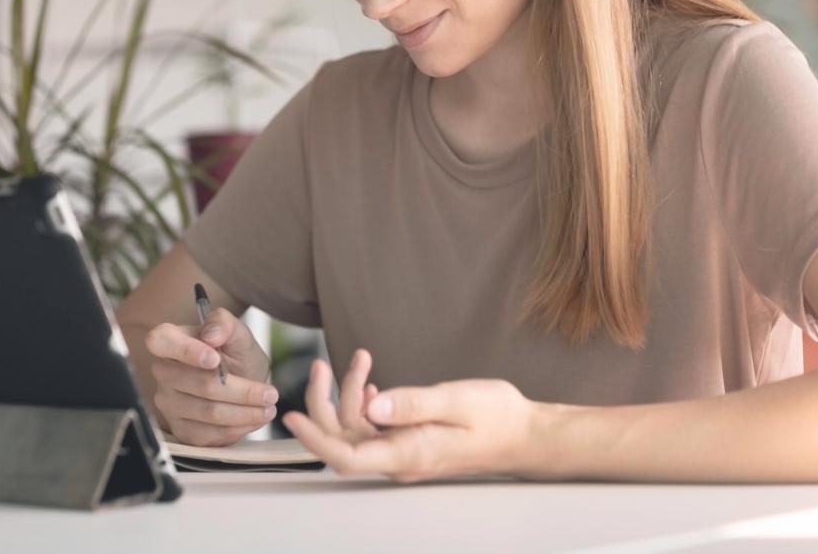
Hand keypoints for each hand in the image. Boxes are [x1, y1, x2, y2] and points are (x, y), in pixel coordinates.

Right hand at [143, 307, 275, 446]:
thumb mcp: (238, 334)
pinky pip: (211, 434)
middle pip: (201, 385)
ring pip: (210, 412)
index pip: (160, 341)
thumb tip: (212, 334)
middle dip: (242, 391)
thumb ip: (225, 323)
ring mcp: (169, 404)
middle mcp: (164, 373)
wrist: (241, 382)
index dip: (186, 351)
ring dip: (246, 412)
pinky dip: (239, 428)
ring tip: (269, 407)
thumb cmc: (235, 355)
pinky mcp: (181, 430)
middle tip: (271, 394)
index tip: (216, 359)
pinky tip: (254, 418)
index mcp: (171, 341)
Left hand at [281, 347, 537, 482]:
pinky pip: (375, 426)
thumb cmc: (497, 417)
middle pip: (344, 441)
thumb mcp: (457, 400)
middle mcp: (401, 458)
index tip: (292, 416)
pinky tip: (371, 378)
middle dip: (325, 403)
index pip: (347, 456)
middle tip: (321, 365)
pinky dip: (367, 399)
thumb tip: (374, 405)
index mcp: (408, 454)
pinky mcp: (410, 441)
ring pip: (358, 430)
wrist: (525, 434)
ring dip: (350, 394)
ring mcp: (405, 451)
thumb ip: (414, 404)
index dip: (315, 438)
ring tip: (359, 358)